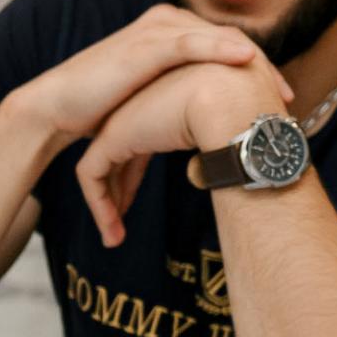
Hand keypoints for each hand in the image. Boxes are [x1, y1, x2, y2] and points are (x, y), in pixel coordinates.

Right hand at [7, 2, 262, 149]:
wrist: (58, 107)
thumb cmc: (102, 105)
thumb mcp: (153, 96)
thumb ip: (182, 93)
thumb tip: (216, 120)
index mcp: (172, 32)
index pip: (228, 45)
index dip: (260, 70)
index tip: (282, 100)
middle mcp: (167, 22)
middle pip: (231, 40)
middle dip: (263, 68)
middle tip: (288, 99)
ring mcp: (155, 30)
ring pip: (218, 39)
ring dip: (253, 61)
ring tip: (275, 89)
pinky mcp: (144, 44)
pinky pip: (190, 42)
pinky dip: (220, 48)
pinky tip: (244, 60)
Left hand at [75, 53, 288, 247]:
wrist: (232, 98)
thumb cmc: (245, 115)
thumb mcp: (230, 130)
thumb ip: (213, 149)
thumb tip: (203, 174)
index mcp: (162, 105)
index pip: (140, 144)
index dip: (135, 175)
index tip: (133, 203)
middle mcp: (139, 110)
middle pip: (120, 158)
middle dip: (121, 191)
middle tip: (119, 226)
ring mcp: (124, 120)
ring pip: (101, 170)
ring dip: (107, 207)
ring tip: (114, 239)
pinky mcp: (112, 135)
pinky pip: (91, 176)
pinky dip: (99, 206)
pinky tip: (112, 234)